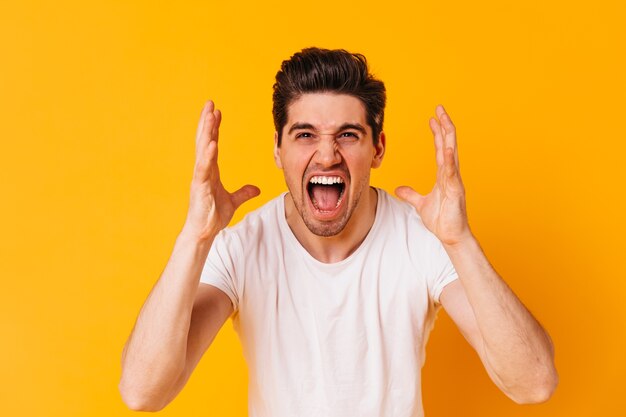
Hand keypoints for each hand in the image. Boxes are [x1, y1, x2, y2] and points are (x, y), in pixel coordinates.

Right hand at [183, 100, 259, 240]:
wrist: (203, 232)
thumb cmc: (212, 216)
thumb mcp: (233, 201)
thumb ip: (244, 192)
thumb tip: (256, 188)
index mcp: (210, 170)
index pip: (212, 143)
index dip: (214, 128)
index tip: (217, 112)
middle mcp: (203, 170)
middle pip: (204, 140)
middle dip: (206, 121)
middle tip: (210, 103)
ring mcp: (200, 177)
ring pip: (202, 149)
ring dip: (205, 131)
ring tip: (209, 115)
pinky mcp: (200, 187)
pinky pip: (203, 168)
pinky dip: (207, 155)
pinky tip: (211, 143)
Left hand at [395, 105, 470, 245]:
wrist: (451, 236)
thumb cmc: (441, 219)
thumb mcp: (420, 203)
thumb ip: (410, 194)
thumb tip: (399, 188)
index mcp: (444, 175)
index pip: (440, 148)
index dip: (437, 133)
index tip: (433, 118)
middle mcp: (451, 174)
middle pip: (448, 144)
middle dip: (444, 126)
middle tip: (439, 108)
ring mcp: (455, 181)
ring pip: (452, 153)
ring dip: (448, 136)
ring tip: (445, 120)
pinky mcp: (456, 191)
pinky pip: (452, 173)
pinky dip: (449, 160)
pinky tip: (447, 148)